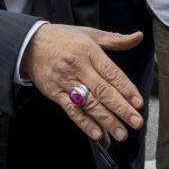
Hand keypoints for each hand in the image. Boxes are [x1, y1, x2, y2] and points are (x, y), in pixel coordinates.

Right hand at [21, 23, 143, 143]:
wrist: (30, 44)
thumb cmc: (62, 38)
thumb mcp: (89, 34)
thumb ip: (115, 39)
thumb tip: (138, 37)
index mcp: (89, 51)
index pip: (111, 72)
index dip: (126, 89)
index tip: (138, 103)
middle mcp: (78, 67)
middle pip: (102, 91)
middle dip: (121, 109)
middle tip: (136, 122)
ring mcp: (66, 81)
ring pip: (89, 103)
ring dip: (106, 121)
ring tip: (121, 133)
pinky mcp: (56, 93)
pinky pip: (72, 110)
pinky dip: (85, 123)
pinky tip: (97, 134)